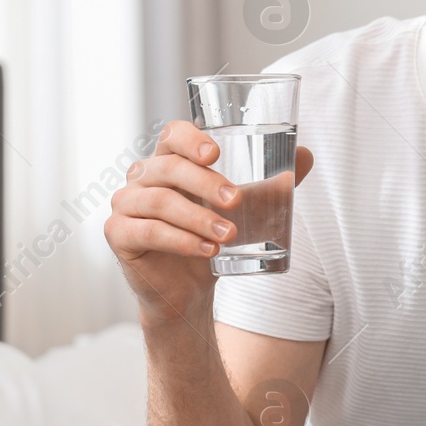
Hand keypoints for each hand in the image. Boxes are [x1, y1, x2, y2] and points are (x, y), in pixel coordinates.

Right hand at [105, 120, 314, 320]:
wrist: (189, 290)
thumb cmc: (212, 239)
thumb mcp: (245, 210)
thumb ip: (272, 184)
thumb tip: (306, 155)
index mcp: (169, 161)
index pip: (172, 135)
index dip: (191, 139)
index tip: (217, 153)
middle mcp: (142, 177)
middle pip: (169, 167)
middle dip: (205, 184)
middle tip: (236, 201)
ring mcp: (126, 204)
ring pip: (159, 201)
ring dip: (197, 218)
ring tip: (229, 236)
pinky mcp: (118, 234)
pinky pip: (148, 231)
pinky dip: (181, 240)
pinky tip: (207, 251)